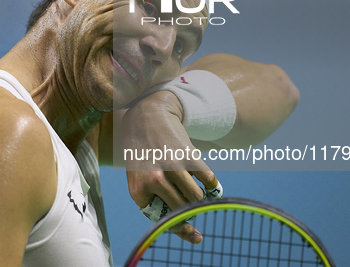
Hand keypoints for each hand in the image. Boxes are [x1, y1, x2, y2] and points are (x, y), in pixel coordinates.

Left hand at [121, 90, 219, 243]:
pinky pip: (208, 180)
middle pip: (181, 212)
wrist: (147, 115)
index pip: (161, 219)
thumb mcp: (136, 176)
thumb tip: (185, 224)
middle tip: (196, 226)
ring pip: (196, 198)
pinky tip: (211, 187)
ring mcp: (172, 167)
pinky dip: (213, 187)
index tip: (192, 234)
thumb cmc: (141, 151)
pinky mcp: (188, 155)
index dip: (176, 225)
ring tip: (199, 199)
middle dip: (190, 220)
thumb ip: (153, 198)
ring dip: (200, 201)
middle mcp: (154, 181)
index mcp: (138, 190)